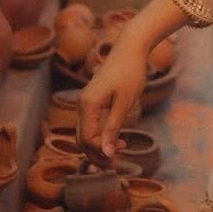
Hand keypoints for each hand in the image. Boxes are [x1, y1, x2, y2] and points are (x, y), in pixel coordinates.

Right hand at [76, 41, 148, 163]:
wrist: (131, 47)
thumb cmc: (130, 72)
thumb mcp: (124, 103)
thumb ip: (113, 128)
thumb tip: (107, 154)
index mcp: (87, 105)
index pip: (86, 139)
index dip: (100, 152)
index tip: (119, 158)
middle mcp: (82, 104)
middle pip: (82, 139)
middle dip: (97, 154)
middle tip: (116, 164)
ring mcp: (86, 101)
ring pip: (85, 132)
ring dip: (99, 146)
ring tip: (120, 152)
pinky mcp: (93, 99)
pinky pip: (91, 123)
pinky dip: (101, 134)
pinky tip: (119, 138)